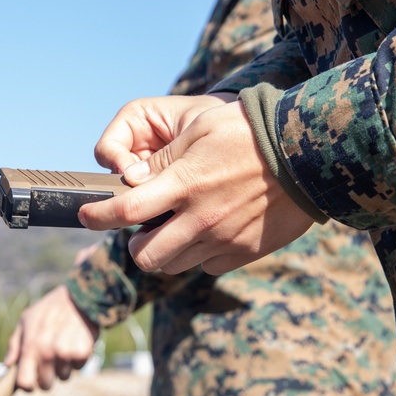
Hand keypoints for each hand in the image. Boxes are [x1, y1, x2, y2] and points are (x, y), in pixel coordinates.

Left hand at [3, 285, 99, 390]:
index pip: (25, 383)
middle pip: (46, 385)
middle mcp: (47, 353)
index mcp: (30, 347)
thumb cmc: (49, 308)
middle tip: (50, 362)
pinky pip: (79, 367)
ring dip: (64, 367)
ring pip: (64, 377)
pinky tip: (76, 343)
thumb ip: (15, 344)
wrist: (79, 296)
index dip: (27, 386)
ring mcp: (66, 354)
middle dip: (47, 377)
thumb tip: (8, 364)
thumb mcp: (26, 320)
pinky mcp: (83, 352)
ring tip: (64, 347)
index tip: (31, 382)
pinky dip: (78, 359)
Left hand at [79, 99, 314, 274]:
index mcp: (184, 184)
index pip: (125, 212)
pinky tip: (212, 230)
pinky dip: (201, 254)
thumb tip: (132, 180)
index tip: (86, 216)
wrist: (309, 155)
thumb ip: (164, 160)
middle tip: (144, 226)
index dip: (97, 218)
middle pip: (144, 255)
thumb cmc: (249, 132)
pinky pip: (208, 266)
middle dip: (135, 244)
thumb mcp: (200, 130)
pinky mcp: (244, 252)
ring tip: (178, 226)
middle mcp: (200, 219)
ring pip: (173, 264)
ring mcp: (223, 239)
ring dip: (166, 250)